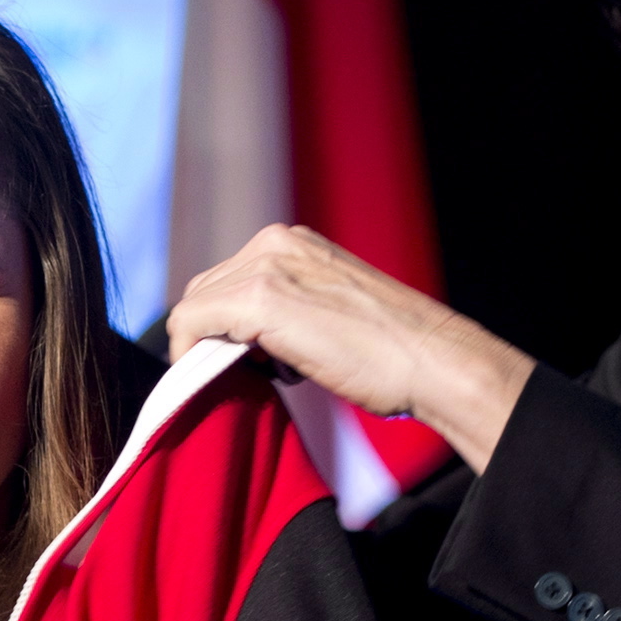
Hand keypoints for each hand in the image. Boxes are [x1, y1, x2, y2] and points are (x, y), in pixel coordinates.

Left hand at [166, 225, 535, 471]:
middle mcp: (277, 242)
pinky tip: (218, 377)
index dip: (222, 324)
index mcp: (295, 243)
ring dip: (207, 346)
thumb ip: (289, 310)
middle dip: (212, 334)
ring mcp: (267, 266)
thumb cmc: (393, 352)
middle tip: (250, 373)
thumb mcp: (331, 311)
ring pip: (194, 305)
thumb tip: (249, 339)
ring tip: (256, 376)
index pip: (227, 278)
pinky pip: (190, 322)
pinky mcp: (260, 299)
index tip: (243, 360)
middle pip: (205, 289)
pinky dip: (189, 354)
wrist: (431, 361)